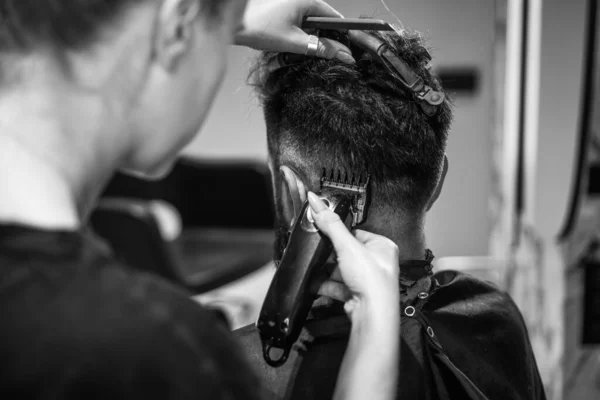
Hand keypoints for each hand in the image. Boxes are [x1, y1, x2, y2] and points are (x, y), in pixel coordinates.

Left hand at [235, 0, 355, 63]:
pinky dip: (299, 35)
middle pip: (322, 20)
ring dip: (310, 39)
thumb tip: (344, 55)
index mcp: (306, 0)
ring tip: (304, 51)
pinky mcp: (281, 10)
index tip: (348, 48)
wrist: (233, 25)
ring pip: (309, 24)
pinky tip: (292, 45)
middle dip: (324, 38)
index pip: (333, 16)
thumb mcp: (294, 42)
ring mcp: (289, 4)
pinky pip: (298, 23)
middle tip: (327, 56)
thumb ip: (320, 48)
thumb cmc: (259, 29)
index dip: (341, 34)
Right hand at [307, 192, 399, 319]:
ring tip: (317, 268)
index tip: (325, 233)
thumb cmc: (372, 280)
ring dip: (327, 271)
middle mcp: (378, 263)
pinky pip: (338, 286)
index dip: (339, 235)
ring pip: (341, 271)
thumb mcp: (347, 246)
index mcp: (382, 247)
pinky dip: (326, 285)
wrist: (372, 313)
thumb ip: (330, 225)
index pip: (356, 234)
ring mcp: (368, 281)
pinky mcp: (357, 295)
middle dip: (331, 256)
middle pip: (347, 253)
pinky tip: (318, 284)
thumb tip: (317, 202)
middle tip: (320, 253)